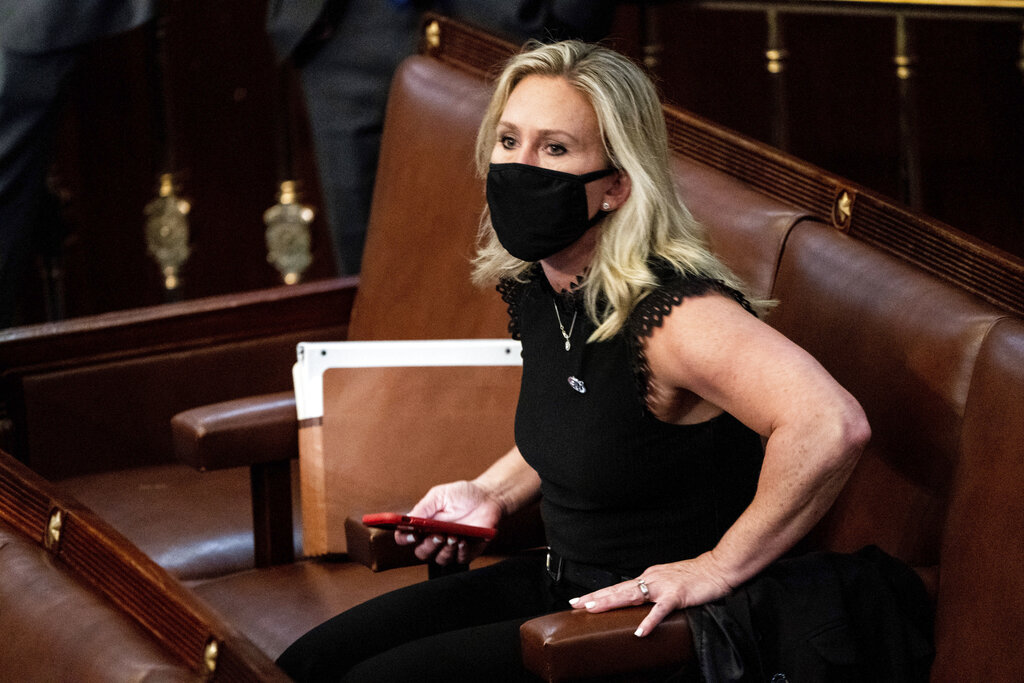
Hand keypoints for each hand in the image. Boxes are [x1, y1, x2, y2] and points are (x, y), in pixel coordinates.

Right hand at [394, 480, 502, 565]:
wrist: (487, 498)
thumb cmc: (463, 495)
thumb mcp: (440, 495)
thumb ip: (424, 507)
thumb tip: (407, 519)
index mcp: (423, 524)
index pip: (405, 537)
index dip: (404, 538)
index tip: (413, 534)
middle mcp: (433, 538)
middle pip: (421, 552)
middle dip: (428, 546)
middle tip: (437, 535)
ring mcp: (449, 547)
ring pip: (439, 559)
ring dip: (445, 549)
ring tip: (454, 535)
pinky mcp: (465, 552)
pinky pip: (459, 559)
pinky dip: (460, 551)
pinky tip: (464, 540)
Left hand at [569, 551, 733, 636]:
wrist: (718, 568)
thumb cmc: (697, 577)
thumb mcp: (670, 582)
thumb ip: (656, 591)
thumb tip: (642, 604)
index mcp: (649, 577)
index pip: (619, 587)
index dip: (599, 594)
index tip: (581, 600)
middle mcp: (651, 579)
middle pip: (618, 589)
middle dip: (595, 597)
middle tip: (575, 604)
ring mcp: (663, 586)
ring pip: (631, 595)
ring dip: (610, 603)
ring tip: (592, 610)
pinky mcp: (677, 596)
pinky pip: (660, 610)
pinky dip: (649, 621)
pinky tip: (640, 631)